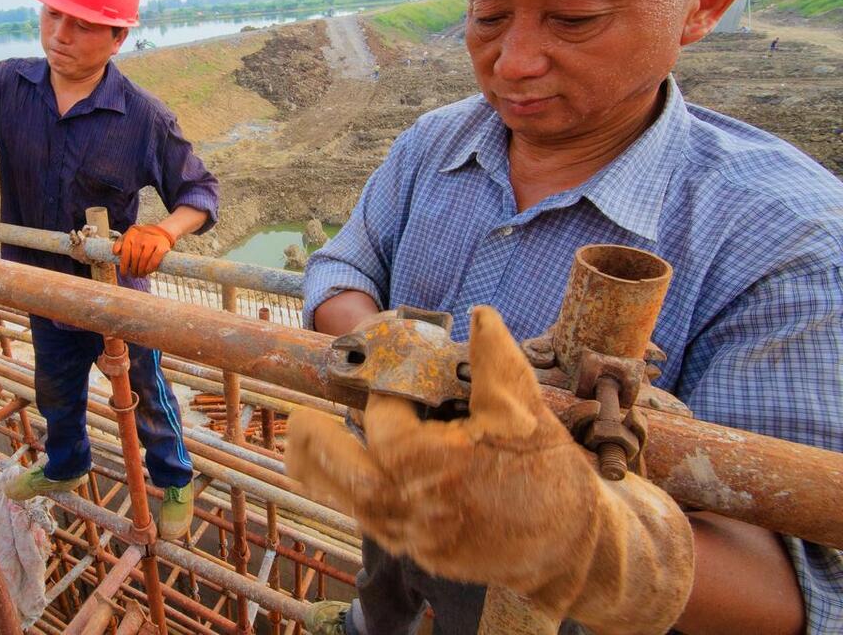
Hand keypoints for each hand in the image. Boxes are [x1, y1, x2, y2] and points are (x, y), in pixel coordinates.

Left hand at [112, 224, 175, 276]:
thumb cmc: (142, 238)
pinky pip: (155, 259)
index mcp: (132, 234)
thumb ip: (120, 243)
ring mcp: (152, 240)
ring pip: (144, 259)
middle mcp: (141, 236)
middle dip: (134, 269)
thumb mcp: (129, 237)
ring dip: (141, 270)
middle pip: (135, 257)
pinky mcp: (162, 245)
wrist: (160, 232)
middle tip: (134, 275)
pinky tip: (148, 271)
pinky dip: (150, 268)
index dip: (124, 264)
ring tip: (141, 275)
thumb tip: (115, 252)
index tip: (124, 273)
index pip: (125, 251)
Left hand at [286, 306, 693, 633]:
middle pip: (345, 472)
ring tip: (304, 443)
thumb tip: (482, 318)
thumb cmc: (552, 479)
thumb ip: (497, 365)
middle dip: (317, 441)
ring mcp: (417, 537)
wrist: (574, 547)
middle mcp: (416, 507)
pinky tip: (348, 476)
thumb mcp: (527, 415)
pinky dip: (352, 497)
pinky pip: (373, 523)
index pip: (385, 420)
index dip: (382, 390)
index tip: (383, 372)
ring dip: (327, 471)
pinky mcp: (424, 555)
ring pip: (352, 503)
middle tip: (299, 417)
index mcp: (437, 467)